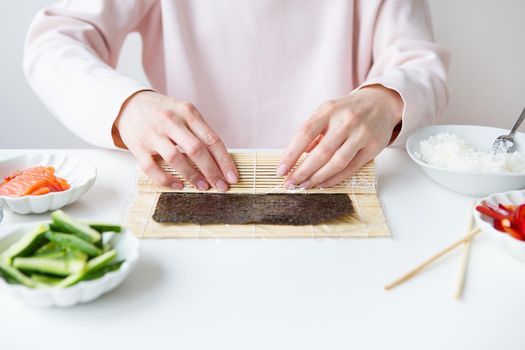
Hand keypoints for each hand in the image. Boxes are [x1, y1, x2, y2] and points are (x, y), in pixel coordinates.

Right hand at [113, 91, 237, 190]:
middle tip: (221, 186)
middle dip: (212, 171)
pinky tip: (178, 185)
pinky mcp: (137, 146)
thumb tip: (221, 161)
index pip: (211, 139)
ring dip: (191, 175)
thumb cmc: (164, 113)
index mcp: (187, 112)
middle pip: (196, 149)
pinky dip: (166, 179)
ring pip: (175, 158)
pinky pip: (152, 168)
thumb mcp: (185, 113)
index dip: (224, 160)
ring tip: (202, 186)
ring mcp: (153, 133)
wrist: (129, 104)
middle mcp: (170, 120)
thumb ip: (200, 132)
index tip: (232, 176)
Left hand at [277, 85, 402, 187]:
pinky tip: (323, 183)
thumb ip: (312, 133)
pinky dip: (335, 178)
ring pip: (337, 162)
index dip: (291, 154)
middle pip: (321, 152)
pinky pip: (351, 168)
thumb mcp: (327, 113)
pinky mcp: (373, 147)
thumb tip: (298, 157)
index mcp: (329, 110)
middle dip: (303, 171)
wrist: (381, 103)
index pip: (305, 133)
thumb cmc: (347, 111)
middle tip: (291, 183)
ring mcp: (362, 134)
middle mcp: (346, 120)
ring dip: (318, 178)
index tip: (281, 170)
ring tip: (305, 185)